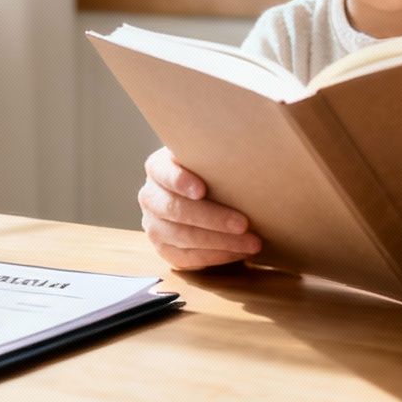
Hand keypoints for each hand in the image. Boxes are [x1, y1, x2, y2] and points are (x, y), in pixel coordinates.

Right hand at [139, 147, 261, 269]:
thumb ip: (217, 152)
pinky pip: (188, 258)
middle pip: (175, 210)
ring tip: (252, 243)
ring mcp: (154, 226)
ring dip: (221, 242)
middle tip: (244, 224)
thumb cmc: (213, 171)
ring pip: (183, 238)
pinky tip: (239, 252)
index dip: (180, 181)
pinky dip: (216, 256)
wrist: (207, 194)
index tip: (202, 190)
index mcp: (158, 168)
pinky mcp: (164, 249)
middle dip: (213, 219)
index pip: (163, 172)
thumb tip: (251, 144)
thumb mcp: (210, 157)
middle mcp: (150, 197)